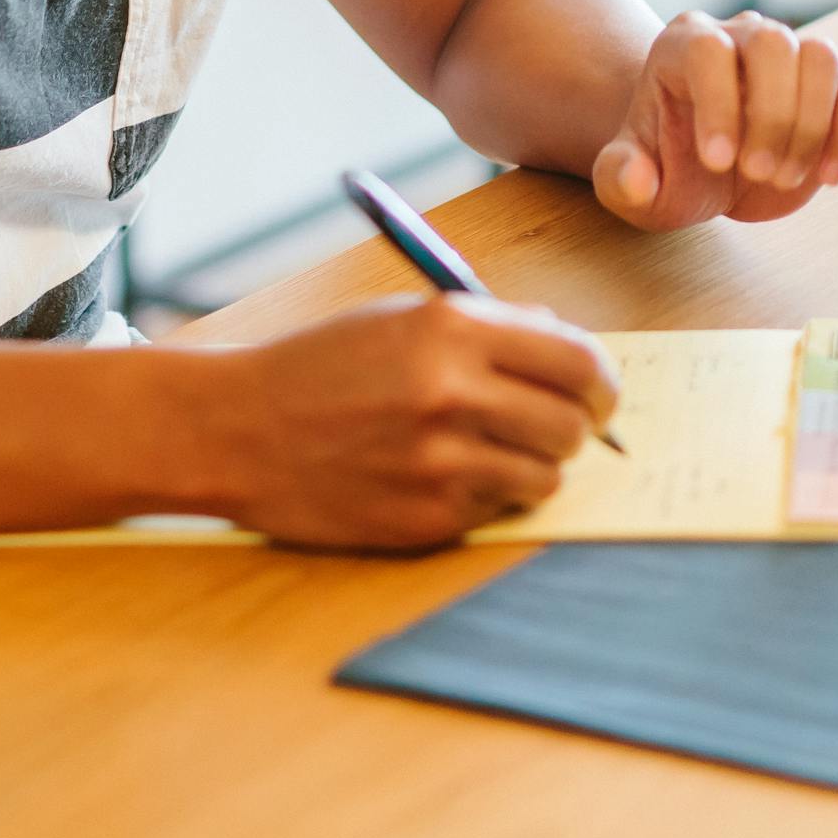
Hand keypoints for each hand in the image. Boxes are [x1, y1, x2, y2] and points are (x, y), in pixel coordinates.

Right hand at [204, 294, 619, 548]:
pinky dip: (486, 498)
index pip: (577, 360)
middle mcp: (452, 394)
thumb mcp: (402, 318)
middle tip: (551, 427)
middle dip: (574, 428)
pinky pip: (496, 513)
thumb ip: (490, 329)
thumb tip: (570, 350)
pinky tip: (443, 478)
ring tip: (491, 452)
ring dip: (533, 468)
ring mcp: (439, 463)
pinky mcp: (425, 519)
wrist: (236, 430)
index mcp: (452, 330)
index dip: (601, 381)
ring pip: (545, 478)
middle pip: (572, 425)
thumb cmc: (321, 367)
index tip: (598, 392)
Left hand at [591, 10, 837, 229]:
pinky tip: (829, 176)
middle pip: (774, 42)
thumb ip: (619, 180)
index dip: (719, 104)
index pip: (709, 51)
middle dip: (772, 116)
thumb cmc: (664, 168)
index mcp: (683, 46)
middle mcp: (739, 36)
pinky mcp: (829, 86)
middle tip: (755, 174)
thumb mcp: (628, 183)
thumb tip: (637, 180)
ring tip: (784, 178)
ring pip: (821, 57)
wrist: (705, 168)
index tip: (716, 162)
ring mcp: (789, 55)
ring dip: (812, 125)